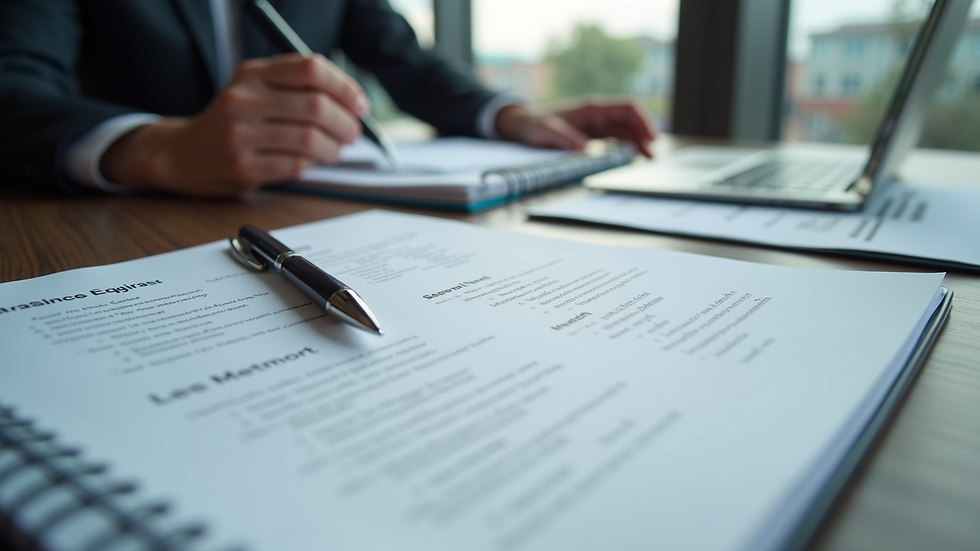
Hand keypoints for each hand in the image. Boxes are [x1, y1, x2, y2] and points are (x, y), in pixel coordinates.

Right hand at [100, 54, 368, 195]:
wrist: (183, 153)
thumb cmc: (232, 121)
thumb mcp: (255, 89)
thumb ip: (296, 87)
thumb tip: (352, 102)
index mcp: (252, 73)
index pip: (311, 69)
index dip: (345, 87)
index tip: (360, 104)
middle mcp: (244, 99)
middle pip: (317, 107)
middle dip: (345, 123)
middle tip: (352, 133)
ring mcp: (240, 134)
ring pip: (311, 140)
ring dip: (333, 149)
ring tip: (334, 151)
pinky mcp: (242, 167)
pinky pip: (295, 165)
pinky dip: (311, 165)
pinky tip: (308, 162)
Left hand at [494, 98, 654, 157]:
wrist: (525, 126)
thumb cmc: (536, 125)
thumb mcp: (547, 132)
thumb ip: (565, 139)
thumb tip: (584, 150)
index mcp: (593, 108)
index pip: (627, 108)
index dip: (643, 121)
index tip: (651, 138)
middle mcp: (599, 114)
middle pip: (631, 119)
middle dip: (644, 134)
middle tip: (651, 155)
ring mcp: (598, 124)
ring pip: (626, 130)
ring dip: (638, 142)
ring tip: (647, 159)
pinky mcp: (594, 134)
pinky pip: (616, 138)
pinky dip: (626, 147)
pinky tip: (631, 158)